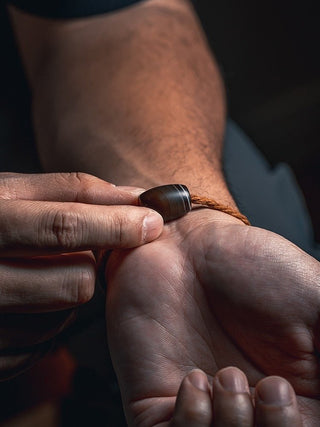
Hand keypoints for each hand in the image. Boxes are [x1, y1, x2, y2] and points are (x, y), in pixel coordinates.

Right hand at [0, 172, 162, 378]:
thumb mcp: (12, 192)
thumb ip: (72, 191)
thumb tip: (134, 198)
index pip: (63, 227)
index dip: (116, 226)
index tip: (151, 223)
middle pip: (75, 282)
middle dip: (90, 266)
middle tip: (80, 252)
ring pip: (65, 316)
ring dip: (68, 294)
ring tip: (42, 274)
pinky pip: (43, 347)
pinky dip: (47, 324)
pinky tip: (28, 302)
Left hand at [106, 209, 319, 425]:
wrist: (189, 246)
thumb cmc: (253, 266)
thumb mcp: (314, 301)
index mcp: (297, 394)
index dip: (295, 425)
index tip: (287, 389)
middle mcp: (250, 409)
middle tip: (271, 386)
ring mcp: (206, 409)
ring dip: (230, 425)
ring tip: (227, 375)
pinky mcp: (161, 404)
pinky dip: (189, 422)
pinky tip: (194, 379)